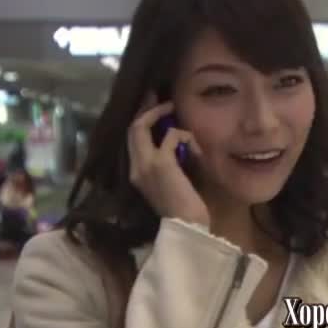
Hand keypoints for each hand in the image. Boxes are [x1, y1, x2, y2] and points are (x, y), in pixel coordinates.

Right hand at [127, 95, 209, 226]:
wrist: (187, 227)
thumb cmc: (184, 208)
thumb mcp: (170, 182)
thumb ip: (167, 163)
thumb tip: (176, 141)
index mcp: (136, 173)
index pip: (131, 139)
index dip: (140, 120)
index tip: (153, 107)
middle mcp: (135, 167)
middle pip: (132, 128)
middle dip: (147, 110)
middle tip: (163, 100)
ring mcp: (145, 165)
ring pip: (141, 126)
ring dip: (163, 118)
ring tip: (179, 121)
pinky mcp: (161, 164)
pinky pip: (172, 136)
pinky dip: (186, 137)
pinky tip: (196, 152)